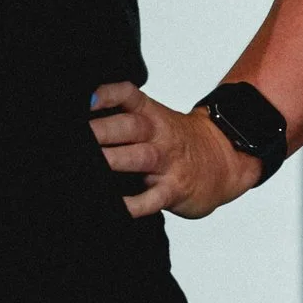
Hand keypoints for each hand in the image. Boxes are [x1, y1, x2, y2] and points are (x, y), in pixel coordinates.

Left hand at [88, 84, 257, 222]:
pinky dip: (135, 204)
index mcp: (152, 115)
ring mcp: (168, 163)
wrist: (225, 162)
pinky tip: (118, 207)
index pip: (129, 96)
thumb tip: (79, 125)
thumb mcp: (158, 121)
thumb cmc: (180, 144)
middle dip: (103, 130)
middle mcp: (160, 135)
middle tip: (77, 136)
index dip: (108, 95)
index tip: (87, 100)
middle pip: (130, 127)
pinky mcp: (174, 190)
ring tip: (90, 165)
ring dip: (114, 160)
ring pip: (140, 158)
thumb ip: (124, 119)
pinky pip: (153, 198)